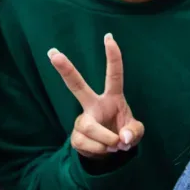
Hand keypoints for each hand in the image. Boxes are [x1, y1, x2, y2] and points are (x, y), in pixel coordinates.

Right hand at [48, 33, 144, 158]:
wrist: (111, 152)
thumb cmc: (124, 132)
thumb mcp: (136, 132)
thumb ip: (134, 133)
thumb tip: (122, 139)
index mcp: (112, 98)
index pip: (114, 75)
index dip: (113, 57)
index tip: (109, 37)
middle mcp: (93, 105)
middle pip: (77, 86)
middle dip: (66, 69)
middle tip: (53, 53)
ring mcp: (82, 120)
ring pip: (89, 127)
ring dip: (106, 140)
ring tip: (115, 145)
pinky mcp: (75, 136)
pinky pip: (87, 144)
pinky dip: (101, 151)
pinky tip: (104, 150)